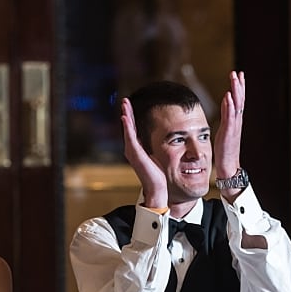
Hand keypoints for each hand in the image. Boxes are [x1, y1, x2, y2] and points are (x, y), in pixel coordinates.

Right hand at [120, 96, 165, 210]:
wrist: (158, 190)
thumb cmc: (160, 178)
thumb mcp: (161, 158)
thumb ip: (158, 150)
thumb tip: (166, 143)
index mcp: (139, 151)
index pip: (134, 130)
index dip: (133, 118)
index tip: (131, 106)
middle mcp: (133, 151)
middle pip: (128, 128)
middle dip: (127, 113)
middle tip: (125, 101)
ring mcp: (133, 153)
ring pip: (128, 130)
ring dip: (126, 116)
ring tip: (124, 104)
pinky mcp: (135, 155)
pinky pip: (130, 138)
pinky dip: (128, 127)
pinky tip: (126, 117)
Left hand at [212, 70, 245, 182]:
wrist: (228, 166)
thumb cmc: (225, 150)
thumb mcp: (224, 129)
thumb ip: (226, 116)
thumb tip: (225, 102)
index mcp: (235, 120)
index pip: (238, 100)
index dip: (239, 87)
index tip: (238, 74)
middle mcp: (237, 121)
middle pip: (239, 100)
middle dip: (238, 85)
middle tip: (237, 72)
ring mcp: (234, 127)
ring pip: (236, 105)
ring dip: (235, 91)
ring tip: (234, 79)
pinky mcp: (229, 133)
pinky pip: (230, 117)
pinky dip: (229, 106)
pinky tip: (227, 96)